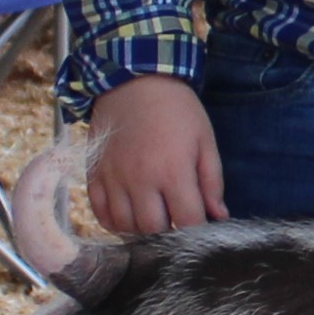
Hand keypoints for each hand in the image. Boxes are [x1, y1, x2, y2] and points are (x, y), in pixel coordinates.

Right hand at [85, 75, 226, 236]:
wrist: (134, 81)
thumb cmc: (176, 110)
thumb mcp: (204, 140)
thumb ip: (212, 182)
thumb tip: (219, 216)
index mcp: (173, 171)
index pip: (187, 221)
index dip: (197, 230)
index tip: (200, 225)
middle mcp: (140, 180)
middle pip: (153, 229)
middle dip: (169, 233)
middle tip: (176, 222)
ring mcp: (113, 178)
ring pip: (125, 226)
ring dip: (141, 231)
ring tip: (154, 220)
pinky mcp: (95, 174)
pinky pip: (99, 212)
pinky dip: (113, 222)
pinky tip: (129, 216)